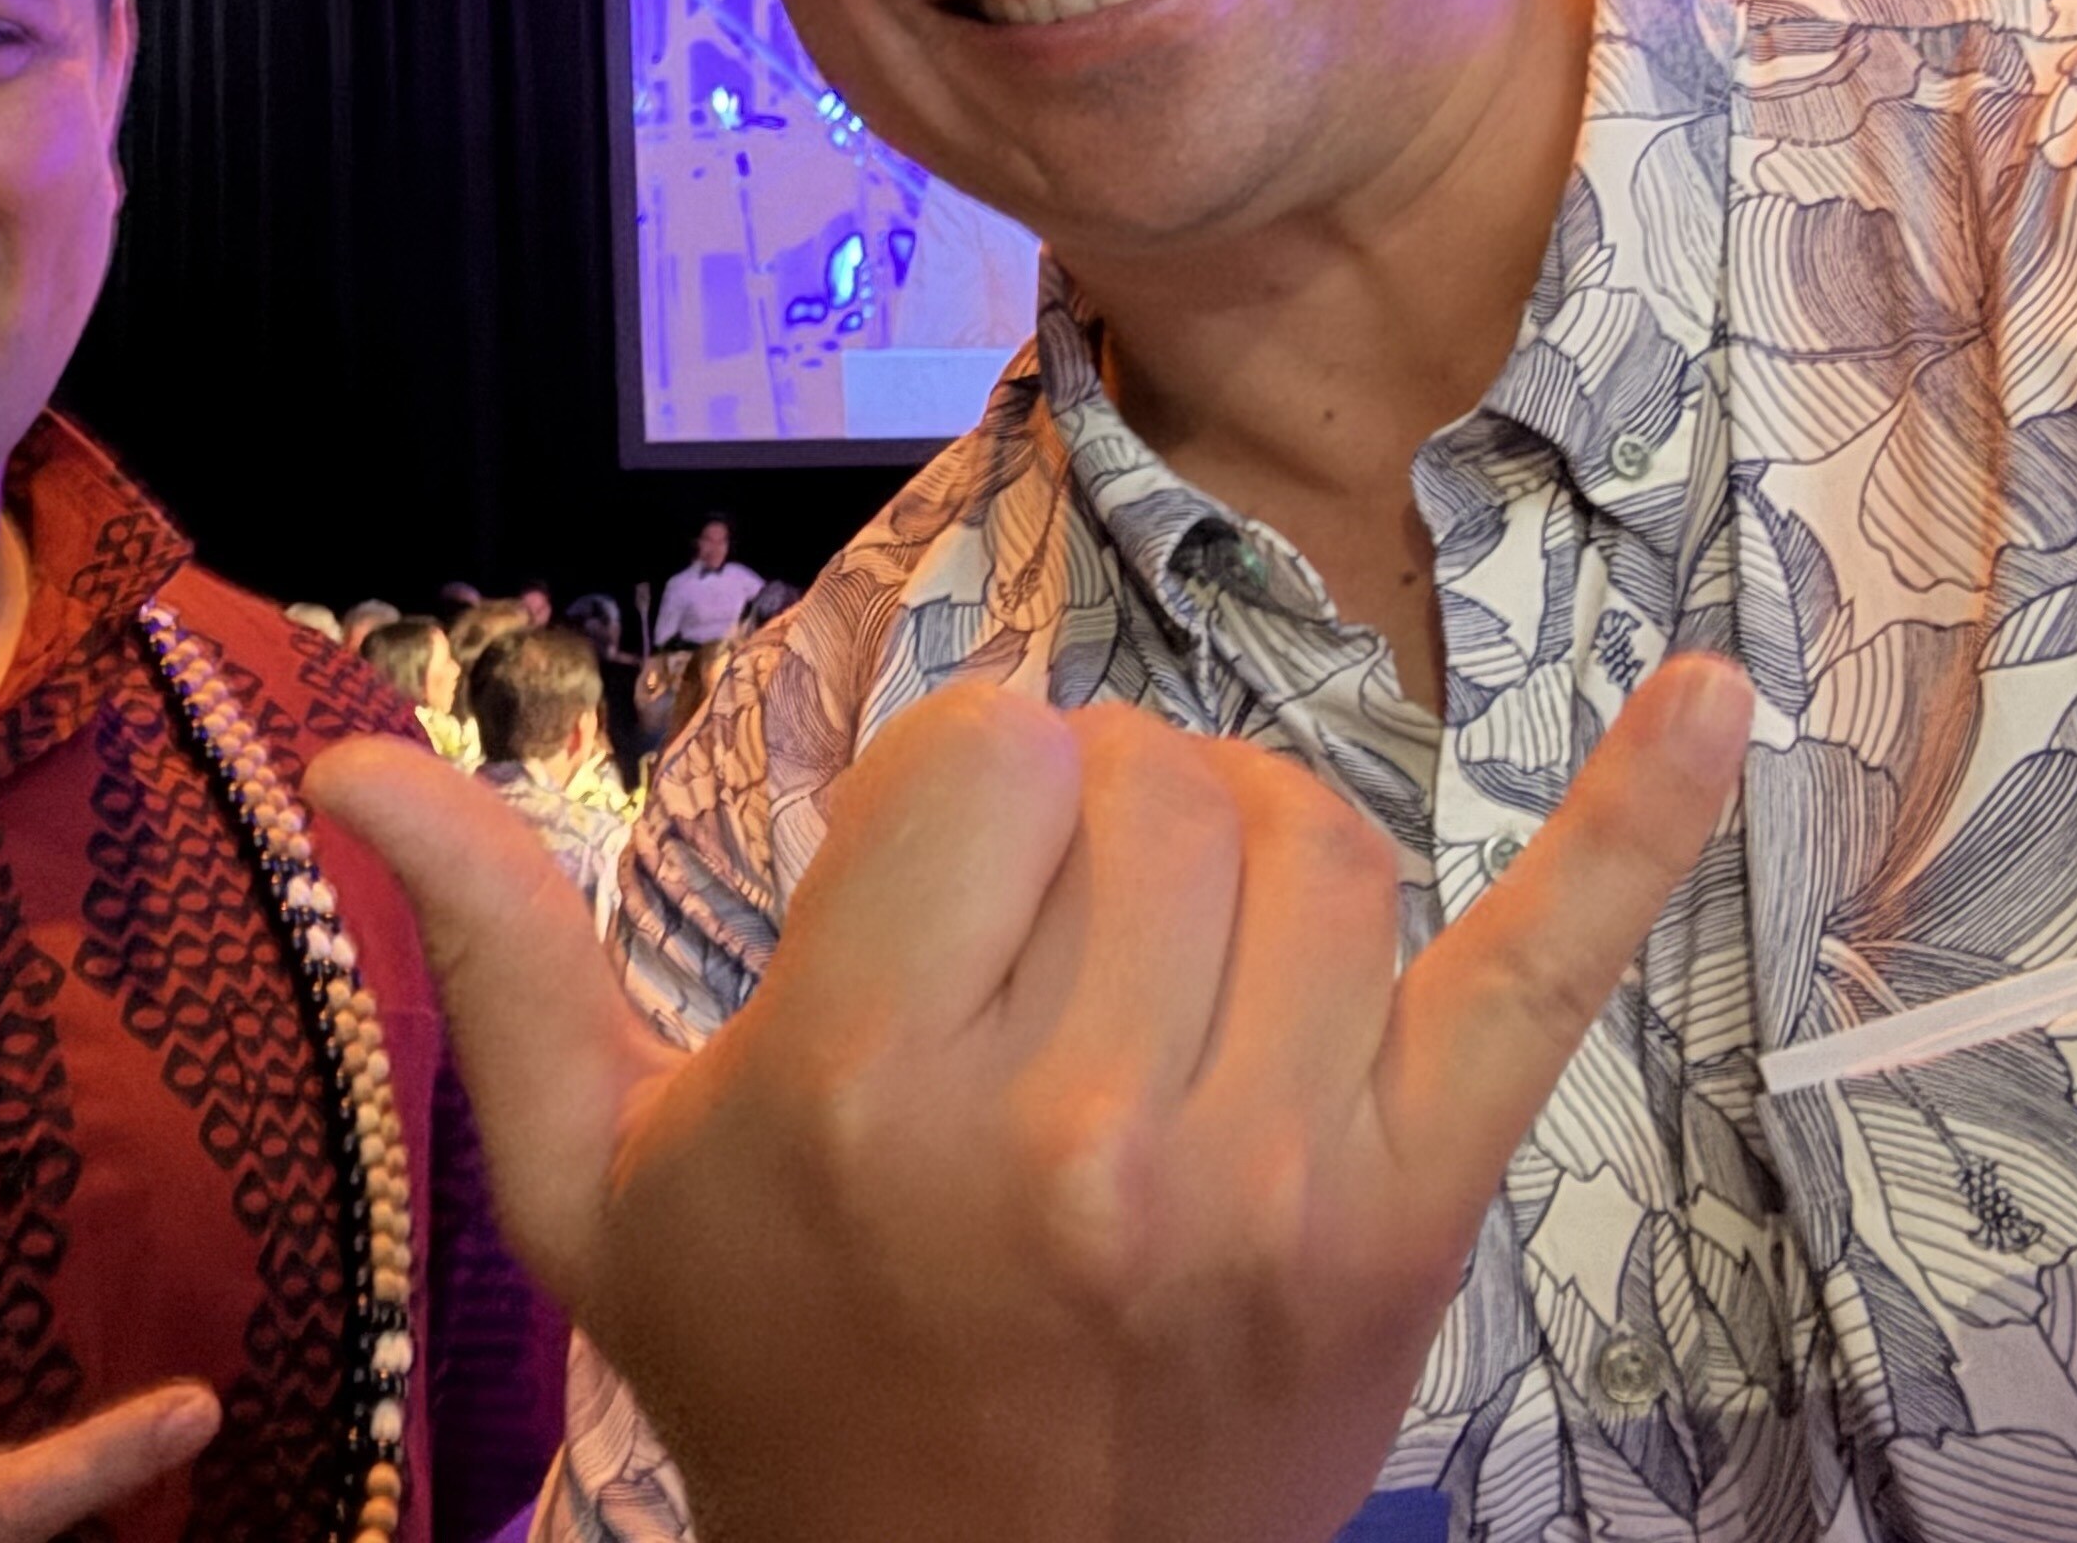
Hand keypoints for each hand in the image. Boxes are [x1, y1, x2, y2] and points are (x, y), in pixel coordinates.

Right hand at [313, 657, 1750, 1542]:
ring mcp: (1273, 1176)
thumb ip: (497, 959)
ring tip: (1160, 992)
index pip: (987, 745)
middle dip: (1087, 832)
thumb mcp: (595, 1192)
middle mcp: (1079, 1127)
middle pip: (1152, 775)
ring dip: (1240, 867)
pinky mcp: (1415, 1217)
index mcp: (868, 1091)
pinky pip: (1541, 976)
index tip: (929, 914)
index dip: (953, 801)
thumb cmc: (774, 1383)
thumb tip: (352, 760)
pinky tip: (1724, 693)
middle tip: (1035, 984)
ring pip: (1313, 837)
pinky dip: (1638, 826)